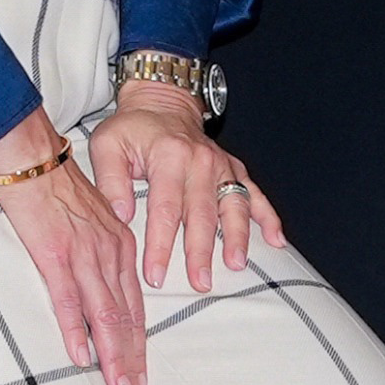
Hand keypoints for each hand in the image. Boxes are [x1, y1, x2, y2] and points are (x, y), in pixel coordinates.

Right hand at [0, 121, 151, 384]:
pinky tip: (80, 357)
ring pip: (106, 314)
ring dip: (113, 357)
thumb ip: (95, 253)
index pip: (134, 306)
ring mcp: (84, 253)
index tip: (141, 380)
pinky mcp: (54, 252)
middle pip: (126, 318)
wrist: (28, 153)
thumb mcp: (87, 220)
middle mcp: (109, 252)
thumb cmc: (51, 187)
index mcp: (119, 246)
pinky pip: (68, 297)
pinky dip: (77, 329)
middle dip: (132, 363)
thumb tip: (91, 290)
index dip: (138, 347)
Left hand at [90, 85, 270, 293]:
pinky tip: (277, 240)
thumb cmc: (132, 128)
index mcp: (169, 156)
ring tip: (236, 264)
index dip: (160, 245)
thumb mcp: (108, 145)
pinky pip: (255, 194)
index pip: (165, 208)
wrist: (162, 102)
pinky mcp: (233, 169)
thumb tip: (121, 215)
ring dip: (237, 237)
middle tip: (200, 282)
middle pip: (202, 213)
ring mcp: (221, 166)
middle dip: (201, 251)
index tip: (155, 274)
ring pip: (233, 206)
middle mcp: (200, 161)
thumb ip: (110, 180)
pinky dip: (268, 217)